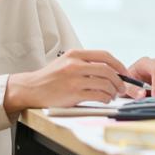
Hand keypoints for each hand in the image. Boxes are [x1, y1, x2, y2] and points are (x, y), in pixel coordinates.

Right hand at [4, 49, 128, 112]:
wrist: (30, 89)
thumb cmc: (50, 78)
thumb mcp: (66, 62)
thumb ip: (84, 63)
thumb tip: (109, 69)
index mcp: (75, 55)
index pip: (104, 56)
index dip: (119, 64)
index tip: (124, 73)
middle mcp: (75, 65)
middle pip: (108, 70)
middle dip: (120, 80)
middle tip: (122, 88)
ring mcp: (74, 79)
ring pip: (105, 83)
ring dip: (113, 91)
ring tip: (112, 95)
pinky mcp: (73, 94)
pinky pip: (98, 95)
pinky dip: (106, 98)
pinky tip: (105, 100)